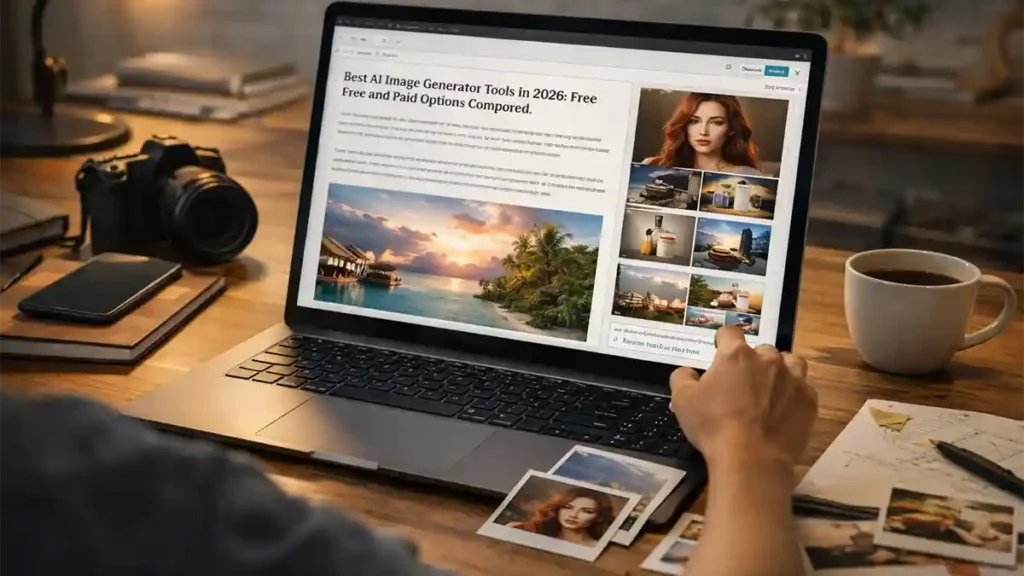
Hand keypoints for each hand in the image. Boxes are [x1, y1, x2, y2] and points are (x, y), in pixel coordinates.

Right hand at [669, 326, 816, 468]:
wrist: (752, 460)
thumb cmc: (713, 426)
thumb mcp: (682, 401)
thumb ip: (682, 378)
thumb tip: (687, 371)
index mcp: (736, 355)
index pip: (730, 332)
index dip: (723, 340)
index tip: (719, 350)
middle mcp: (768, 359)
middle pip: (762, 349)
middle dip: (753, 360)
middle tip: (743, 381)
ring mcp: (793, 379)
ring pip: (790, 362)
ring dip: (780, 369)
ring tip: (771, 388)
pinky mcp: (809, 401)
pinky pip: (804, 387)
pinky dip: (795, 393)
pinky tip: (785, 408)